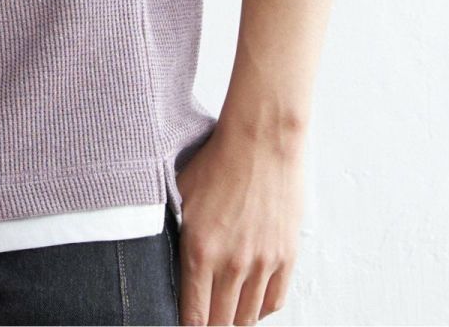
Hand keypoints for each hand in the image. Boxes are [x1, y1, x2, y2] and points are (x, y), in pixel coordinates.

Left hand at [173, 120, 304, 324]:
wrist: (261, 141)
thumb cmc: (217, 160)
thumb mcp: (180, 194)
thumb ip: (172, 230)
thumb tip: (162, 253)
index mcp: (199, 250)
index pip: (193, 315)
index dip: (187, 326)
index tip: (184, 324)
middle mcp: (231, 264)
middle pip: (221, 323)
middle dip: (210, 325)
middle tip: (203, 319)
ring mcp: (262, 263)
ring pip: (248, 318)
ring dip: (234, 320)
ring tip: (224, 314)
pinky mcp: (286, 257)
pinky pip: (274, 301)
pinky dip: (260, 310)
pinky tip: (249, 304)